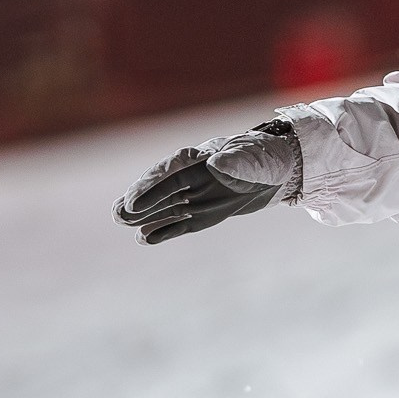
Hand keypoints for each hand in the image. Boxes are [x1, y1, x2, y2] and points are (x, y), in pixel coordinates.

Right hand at [115, 121, 300, 244]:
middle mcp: (192, 177)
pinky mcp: (203, 214)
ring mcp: (195, 196)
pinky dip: (164, 231)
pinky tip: (145, 239)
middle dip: (140, 201)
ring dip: (144, 215)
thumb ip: (235, 162)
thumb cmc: (265, 158)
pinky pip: (180, 224)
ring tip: (120, 220)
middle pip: (160, 190)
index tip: (133, 200)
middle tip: (118, 213)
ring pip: (165, 207)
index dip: (150, 186)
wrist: (280, 173)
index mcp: (200, 158)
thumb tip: (216, 165)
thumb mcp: (253, 158)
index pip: (169, 172)